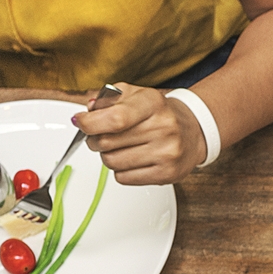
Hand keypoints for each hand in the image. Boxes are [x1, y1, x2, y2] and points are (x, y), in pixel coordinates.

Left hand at [75, 84, 203, 184]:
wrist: (192, 131)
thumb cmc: (158, 113)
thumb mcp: (134, 96)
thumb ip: (107, 99)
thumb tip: (85, 114)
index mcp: (153, 103)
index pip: (114, 118)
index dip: (90, 123)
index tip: (80, 122)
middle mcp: (163, 127)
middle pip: (107, 142)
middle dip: (95, 139)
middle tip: (101, 135)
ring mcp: (167, 153)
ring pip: (112, 162)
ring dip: (108, 155)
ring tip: (120, 147)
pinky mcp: (167, 174)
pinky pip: (123, 178)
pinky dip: (121, 170)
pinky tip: (133, 159)